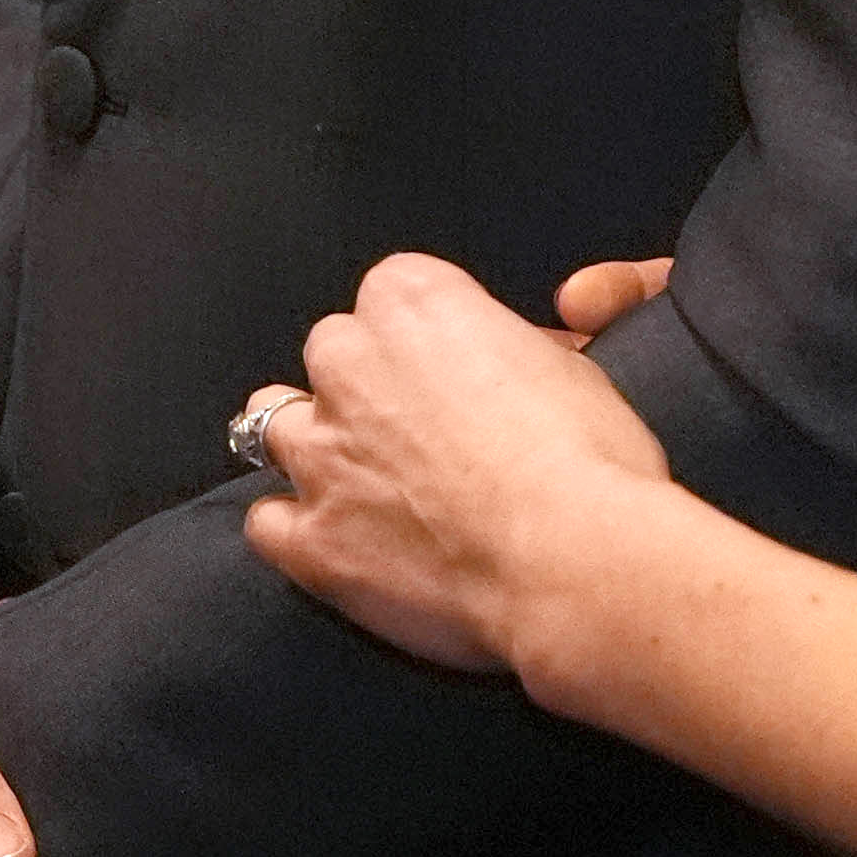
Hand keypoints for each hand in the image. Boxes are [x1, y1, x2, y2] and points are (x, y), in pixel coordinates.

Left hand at [242, 250, 677, 678]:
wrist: (574, 561)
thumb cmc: (590, 460)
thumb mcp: (572, 368)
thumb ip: (512, 350)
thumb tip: (509, 361)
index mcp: (410, 300)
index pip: (391, 296)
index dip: (427, 342)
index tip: (458, 375)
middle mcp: (348, 363)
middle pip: (332, 355)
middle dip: (365, 388)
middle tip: (419, 435)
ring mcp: (320, 454)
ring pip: (275, 425)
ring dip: (315, 448)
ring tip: (365, 485)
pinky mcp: (312, 539)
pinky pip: (266, 523)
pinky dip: (293, 529)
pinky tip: (338, 544)